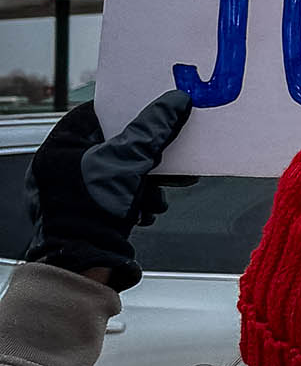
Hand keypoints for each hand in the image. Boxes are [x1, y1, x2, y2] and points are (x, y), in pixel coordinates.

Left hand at [26, 92, 191, 290]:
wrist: (82, 262)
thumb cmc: (88, 212)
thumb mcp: (127, 162)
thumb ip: (153, 129)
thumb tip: (173, 103)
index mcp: (61, 145)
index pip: (98, 113)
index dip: (129, 110)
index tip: (154, 110)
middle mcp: (63, 165)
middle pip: (116, 144)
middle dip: (147, 153)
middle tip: (169, 151)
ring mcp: (74, 190)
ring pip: (122, 171)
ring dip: (147, 181)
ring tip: (157, 193)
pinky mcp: (87, 211)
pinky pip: (119, 194)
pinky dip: (137, 199)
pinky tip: (147, 209)